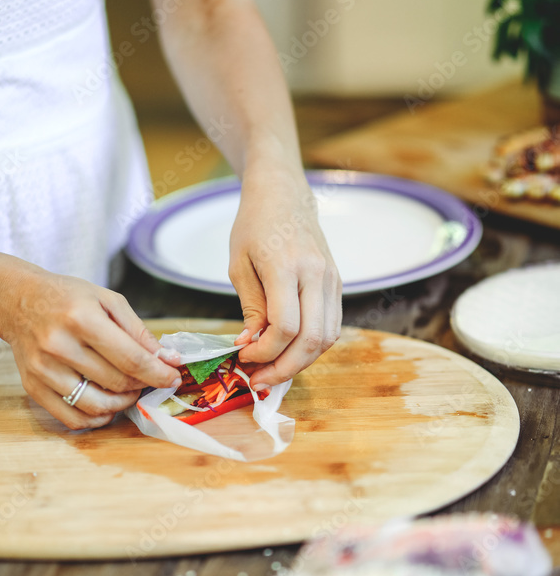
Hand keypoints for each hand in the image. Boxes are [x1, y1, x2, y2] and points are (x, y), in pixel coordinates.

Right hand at [0, 266, 180, 428]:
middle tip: (149, 379)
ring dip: (122, 404)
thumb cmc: (67, 298)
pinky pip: (72, 418)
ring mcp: (43, 370)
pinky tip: (107, 405)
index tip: (173, 378)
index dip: (158, 374)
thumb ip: (138, 331)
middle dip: (142, 385)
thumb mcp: (107, 301)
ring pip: (96, 406)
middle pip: (116, 383)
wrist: (17, 300)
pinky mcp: (33, 388)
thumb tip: (168, 360)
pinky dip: (97, 419)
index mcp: (82, 319)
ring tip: (128, 391)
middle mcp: (59, 346)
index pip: (131, 359)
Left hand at [228, 173, 341, 387]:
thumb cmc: (255, 225)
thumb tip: (251, 345)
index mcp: (287, 266)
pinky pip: (331, 327)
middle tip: (259, 379)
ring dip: (300, 362)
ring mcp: (332, 280)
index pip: (285, 327)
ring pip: (327, 338)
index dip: (265, 352)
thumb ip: (250, 308)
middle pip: (311, 339)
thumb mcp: (239, 265)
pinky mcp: (337, 284)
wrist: (284, 195)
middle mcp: (317, 274)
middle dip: (284, 368)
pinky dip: (312, 347)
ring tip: (273, 370)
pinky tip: (289, 352)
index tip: (245, 357)